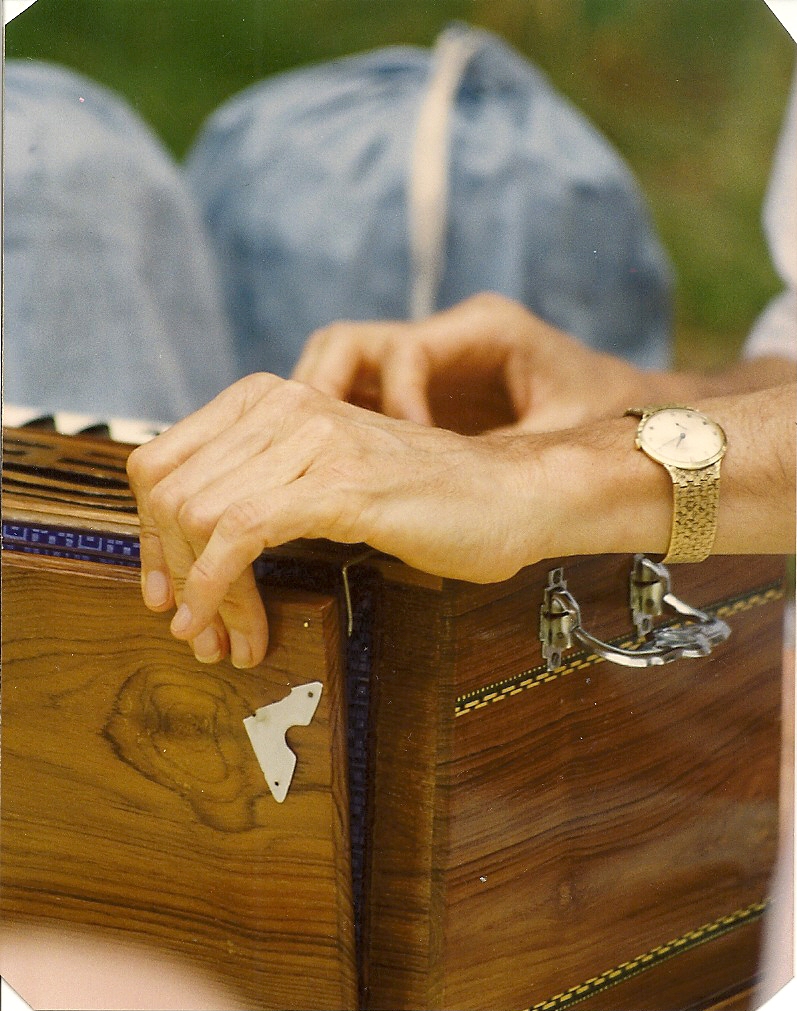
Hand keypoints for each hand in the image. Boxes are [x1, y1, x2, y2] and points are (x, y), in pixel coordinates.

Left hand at [126, 372, 553, 667]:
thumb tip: (187, 538)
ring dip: (200, 594)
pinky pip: (242, 531)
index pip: (159, 462)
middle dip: (170, 574)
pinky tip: (229, 624)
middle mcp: (284, 405)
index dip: (147, 534)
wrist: (511, 495)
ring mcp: (314, 439)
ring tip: (224, 640)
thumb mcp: (326, 475)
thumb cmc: (426, 497)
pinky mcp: (341, 482)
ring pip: (200, 516)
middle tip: (193, 630)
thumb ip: (264, 481)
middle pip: (171, 494)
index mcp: (270, 398)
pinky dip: (219, 587)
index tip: (164, 588)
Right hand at [293, 292, 659, 432]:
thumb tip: (448, 491)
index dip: (392, 406)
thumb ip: (509, 455)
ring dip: (322, 408)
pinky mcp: (423, 387)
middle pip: (348, 343)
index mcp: (486, 330)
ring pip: (342, 363)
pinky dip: (343, 424)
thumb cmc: (601, 424)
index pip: (403, 353)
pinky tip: (345, 466)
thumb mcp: (562, 438)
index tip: (401, 456)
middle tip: (321, 450)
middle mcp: (449, 334)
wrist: (631, 417)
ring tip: (321, 459)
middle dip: (323, 394)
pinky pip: (362, 394)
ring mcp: (431, 357)